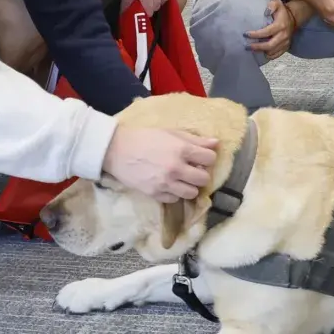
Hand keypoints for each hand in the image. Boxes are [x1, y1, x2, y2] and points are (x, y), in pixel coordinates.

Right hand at [102, 127, 217, 201]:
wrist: (117, 150)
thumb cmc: (145, 138)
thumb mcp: (171, 133)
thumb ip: (195, 140)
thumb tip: (216, 144)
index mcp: (181, 150)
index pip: (210, 159)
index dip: (208, 158)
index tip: (201, 158)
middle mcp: (176, 168)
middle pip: (204, 179)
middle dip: (201, 174)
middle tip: (192, 170)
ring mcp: (166, 183)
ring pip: (192, 193)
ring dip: (190, 186)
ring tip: (182, 180)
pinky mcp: (155, 194)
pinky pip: (175, 200)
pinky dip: (175, 194)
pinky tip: (169, 185)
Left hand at [245, 0, 295, 58]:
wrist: (293, 19)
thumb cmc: (282, 11)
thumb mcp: (277, 3)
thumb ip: (272, 5)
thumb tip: (266, 12)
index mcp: (280, 25)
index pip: (266, 32)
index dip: (255, 35)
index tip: (246, 34)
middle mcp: (283, 36)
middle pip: (269, 45)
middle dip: (257, 47)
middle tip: (246, 46)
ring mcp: (285, 43)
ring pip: (272, 52)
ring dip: (261, 52)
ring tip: (252, 49)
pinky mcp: (286, 47)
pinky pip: (277, 55)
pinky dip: (269, 55)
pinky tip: (262, 53)